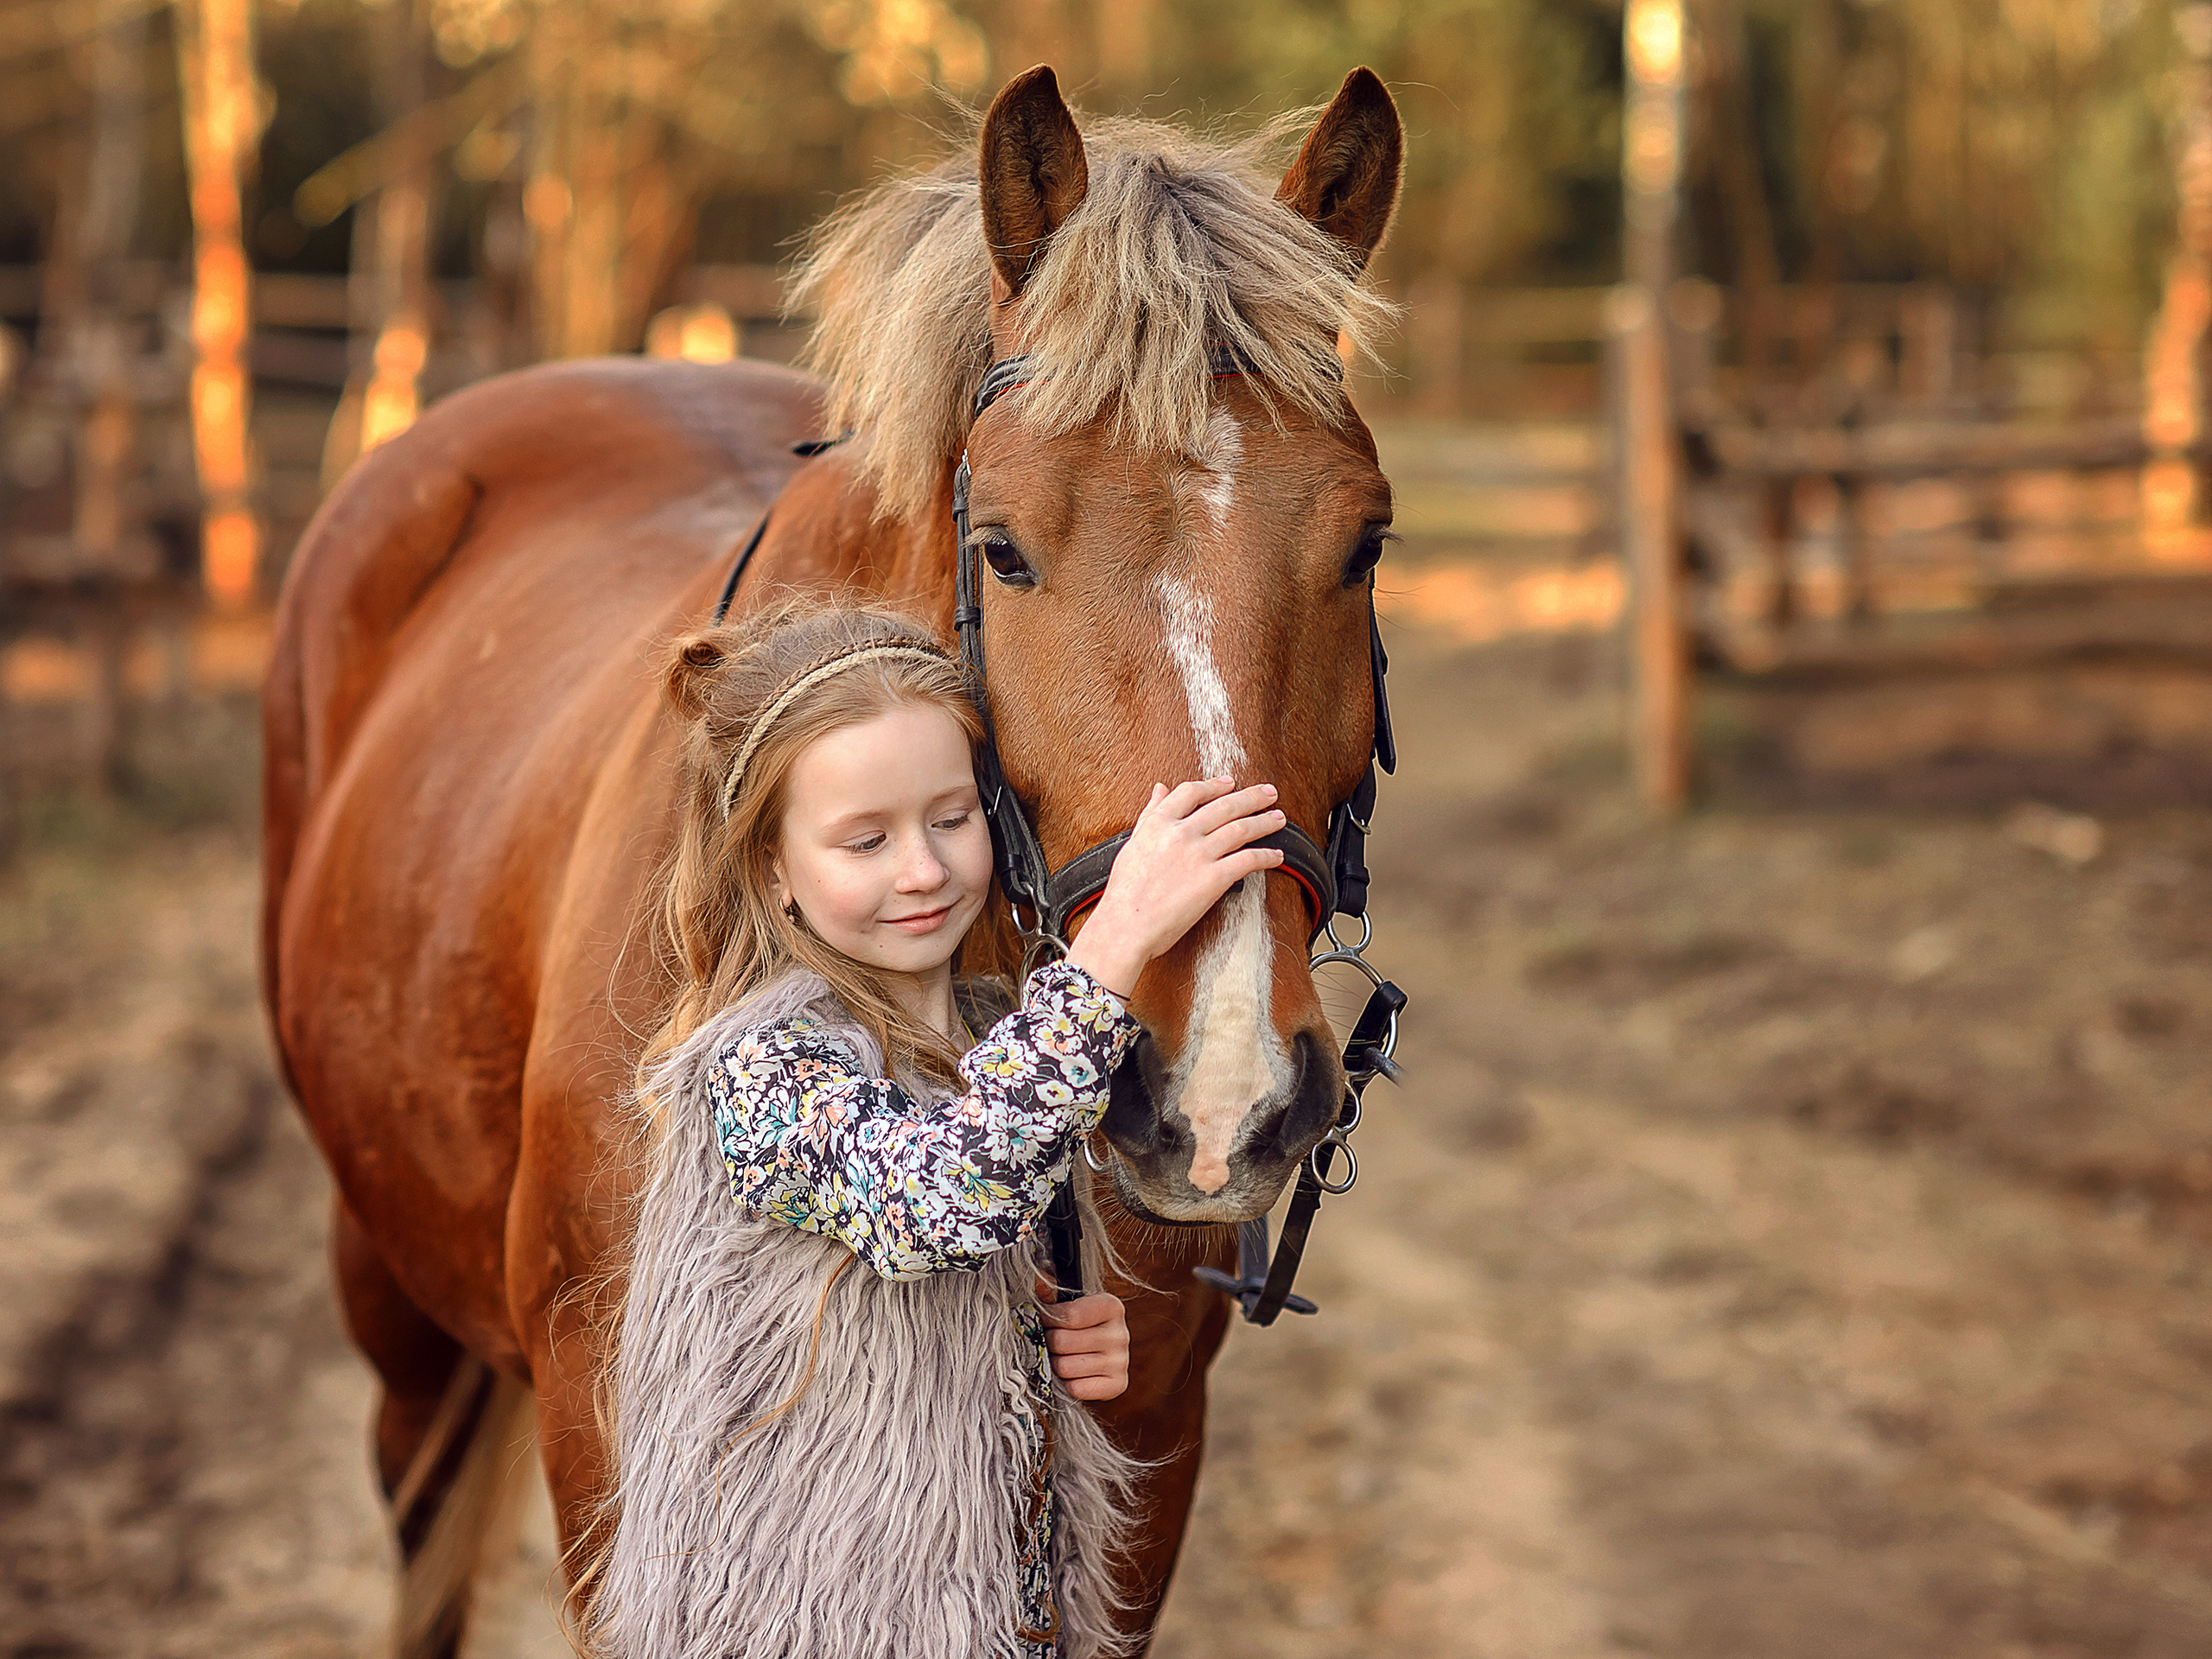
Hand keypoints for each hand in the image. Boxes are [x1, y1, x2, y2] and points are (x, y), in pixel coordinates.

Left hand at [1036, 1283, 1130, 1401]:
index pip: (1070, 1316)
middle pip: (1064, 1342)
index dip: (1048, 1319)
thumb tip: (1038, 1280)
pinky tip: (1072, 1374)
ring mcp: (1121, 1361)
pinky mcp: (1118, 1385)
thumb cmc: (1079, 1326)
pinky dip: (1067, 1384)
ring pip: (1066, 1367)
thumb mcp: (1068, 1304)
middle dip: (1050, 1343)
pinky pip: (1077, 1388)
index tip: (1043, 1320)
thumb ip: (1050, 1294)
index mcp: (1111, 1306)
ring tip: (1060, 1357)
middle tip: (1050, 1342)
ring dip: (1056, 1364)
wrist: (1098, 1355)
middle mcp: (1120, 1333)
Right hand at [1064, 777, 1284, 996]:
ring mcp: (1199, 854)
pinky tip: (1277, 856)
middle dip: (1251, 797)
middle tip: (1270, 792)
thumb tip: (1159, 789)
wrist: (1126, 926)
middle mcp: (1181, 832)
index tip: (1230, 782)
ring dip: (1264, 821)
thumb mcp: (1132, 844)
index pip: (1192, 792)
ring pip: (1241, 829)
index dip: (1215, 785)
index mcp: (1159, 822)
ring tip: (1279, 817)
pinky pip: (1248, 861)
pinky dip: (1267, 856)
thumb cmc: (1124, 892)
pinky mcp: (1214, 879)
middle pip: (1224, 806)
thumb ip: (1149, 815)